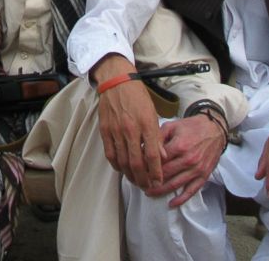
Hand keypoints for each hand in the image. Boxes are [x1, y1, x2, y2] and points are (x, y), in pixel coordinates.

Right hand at [93, 56, 164, 188]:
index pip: (153, 156)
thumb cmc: (137, 96)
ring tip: (136, 181)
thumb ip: (157, 137)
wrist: (116, 81)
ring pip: (122, 161)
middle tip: (147, 187)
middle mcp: (131, 129)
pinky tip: (121, 169)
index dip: (156, 172)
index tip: (159, 181)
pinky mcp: (105, 130)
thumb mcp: (153, 113)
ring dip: (130, 175)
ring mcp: (116, 131)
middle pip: (137, 163)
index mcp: (146, 124)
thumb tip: (162, 156)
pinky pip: (110, 154)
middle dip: (143, 179)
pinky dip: (116, 165)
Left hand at [146, 115, 225, 206]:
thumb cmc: (192, 127)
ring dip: (161, 191)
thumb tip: (143, 148)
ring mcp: (197, 169)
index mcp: (179, 146)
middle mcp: (188, 159)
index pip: (158, 160)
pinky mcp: (204, 175)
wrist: (215, 129)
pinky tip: (171, 204)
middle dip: (150, 180)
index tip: (137, 169)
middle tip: (139, 183)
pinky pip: (191, 190)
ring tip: (149, 193)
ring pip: (175, 184)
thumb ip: (157, 137)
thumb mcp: (172, 126)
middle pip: (164, 174)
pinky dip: (181, 199)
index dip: (146, 166)